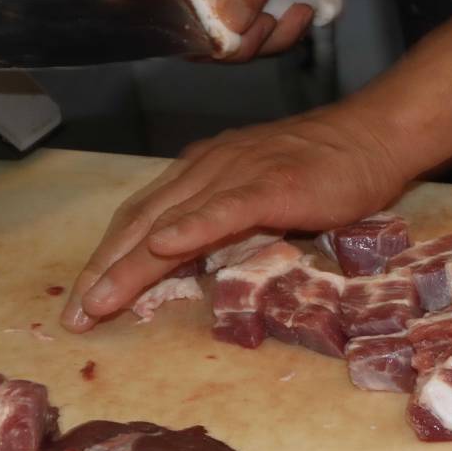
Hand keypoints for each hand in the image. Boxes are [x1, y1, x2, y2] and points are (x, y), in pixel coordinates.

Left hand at [60, 107, 405, 331]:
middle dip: (105, 268)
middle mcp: (210, 166)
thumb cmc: (328, 167)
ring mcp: (239, 173)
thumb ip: (229, 219)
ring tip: (100, 300)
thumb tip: (201, 253)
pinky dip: (190, 228)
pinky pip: (224, 209)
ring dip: (131, 262)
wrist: (374, 136)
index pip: (144, 214)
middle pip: (144, 219)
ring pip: (173, 219)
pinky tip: (162, 247)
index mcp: (205, 169)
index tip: (88, 296)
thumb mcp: (265, 193)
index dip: (111, 255)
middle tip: (77, 314)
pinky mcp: (272, 185)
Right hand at [103, 0, 319, 61]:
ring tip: (294, 9)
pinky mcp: (233, 30)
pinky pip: (253, 50)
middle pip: (194, 34)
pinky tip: (298, 14)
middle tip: (270, 17)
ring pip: (228, 50)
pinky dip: (282, 39)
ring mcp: (212, 15)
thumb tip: (232, 20)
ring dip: (268, 39)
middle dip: (239, 39)